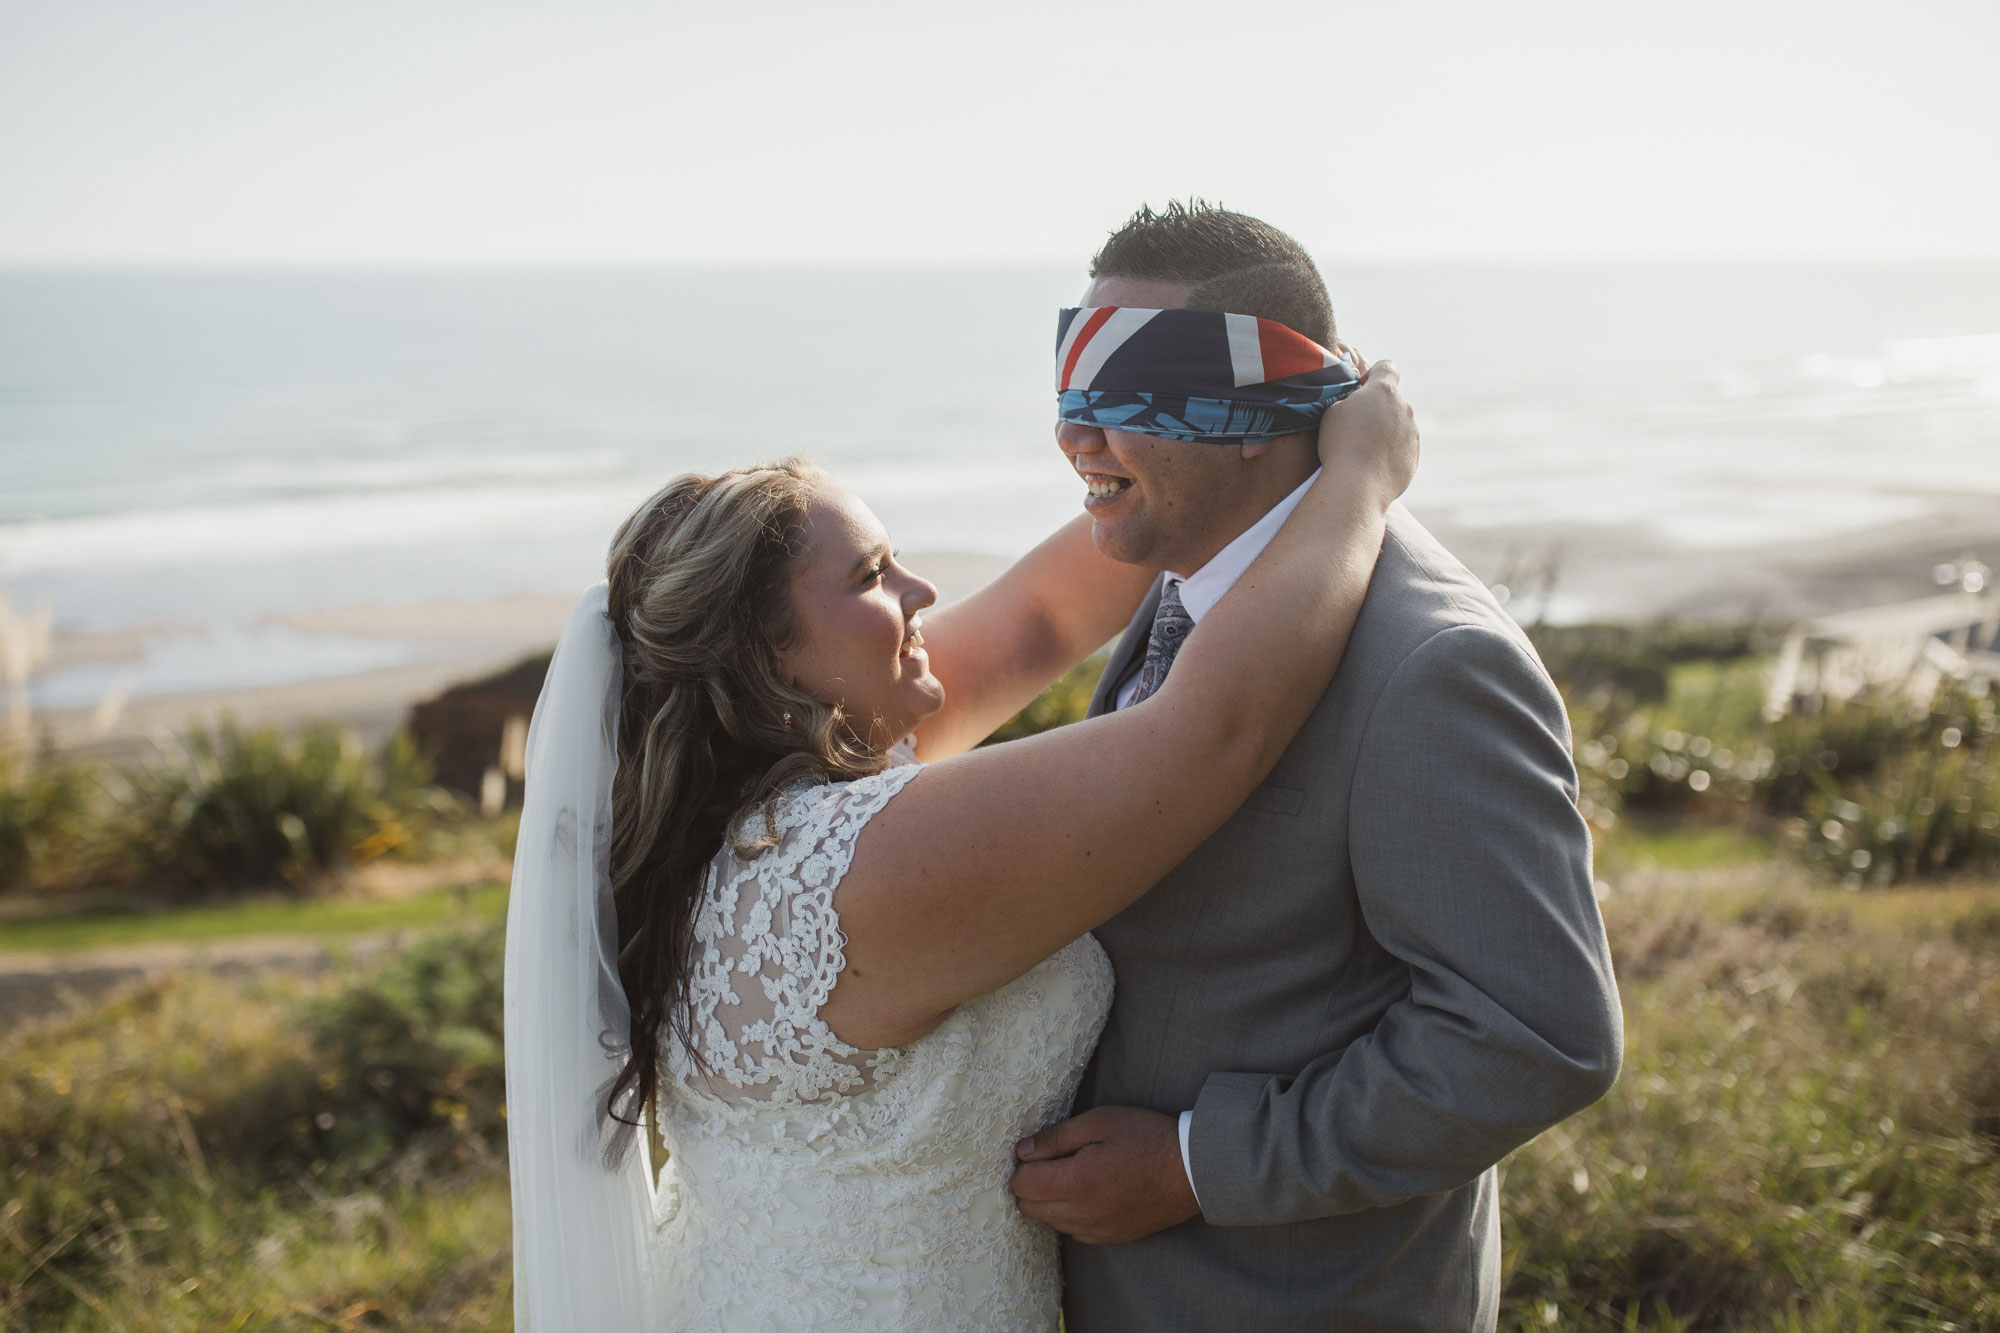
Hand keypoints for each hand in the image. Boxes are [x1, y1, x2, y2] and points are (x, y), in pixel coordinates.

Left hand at [1009, 1105, 1199, 1244]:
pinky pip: (1072, 1231)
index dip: (1023, 1165)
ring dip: (1049, 1200)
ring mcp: (1096, 1231)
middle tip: (1052, 1161)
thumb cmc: (1147, 1138)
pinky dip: (1070, 1214)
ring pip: (1048, 1222)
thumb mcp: (1100, 1122)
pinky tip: (1089, 1192)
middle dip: (1031, 1184)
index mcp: (1077, 1182)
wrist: (1192, 1171)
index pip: (1021, 1185)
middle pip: (1028, 1208)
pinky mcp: (1110, 1238)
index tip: (1039, 1150)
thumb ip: (1056, 1138)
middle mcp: (1082, 1214)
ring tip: (1072, 1174)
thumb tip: (1022, 1151)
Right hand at [1316, 359, 1418, 508]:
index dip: (1373, 375)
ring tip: (1361, 450)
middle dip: (1377, 408)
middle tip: (1354, 427)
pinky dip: (1389, 453)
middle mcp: (1404, 408)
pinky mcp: (1413, 456)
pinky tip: (1370, 465)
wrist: (1357, 486)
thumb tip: (1358, 401)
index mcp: (1383, 391)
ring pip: (1398, 425)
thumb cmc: (1339, 445)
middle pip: (1392, 400)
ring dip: (1384, 431)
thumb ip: (1349, 399)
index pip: (1387, 367)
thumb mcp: (1332, 411)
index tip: (1360, 390)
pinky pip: (1401, 448)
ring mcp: (1412, 433)